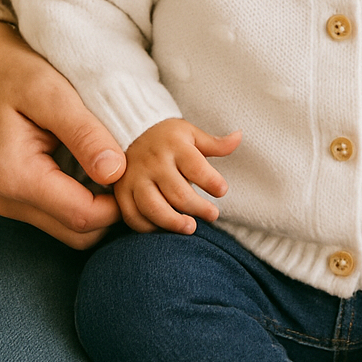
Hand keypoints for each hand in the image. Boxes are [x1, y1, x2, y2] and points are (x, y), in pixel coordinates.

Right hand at [0, 21, 126, 248]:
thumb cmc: (17, 75)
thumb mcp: (53, 93)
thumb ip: (84, 133)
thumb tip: (115, 172)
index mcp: (14, 176)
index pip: (83, 216)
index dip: (120, 201)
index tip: (143, 169)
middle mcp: (8, 200)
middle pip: (80, 233)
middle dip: (114, 209)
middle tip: (136, 168)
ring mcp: (11, 204)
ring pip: (73, 230)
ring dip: (102, 207)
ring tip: (119, 165)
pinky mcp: (19, 199)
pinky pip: (63, 215)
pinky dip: (87, 200)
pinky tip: (99, 168)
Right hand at [116, 118, 241, 233]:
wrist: (130, 132)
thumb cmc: (168, 137)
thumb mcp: (192, 134)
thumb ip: (215, 143)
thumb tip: (239, 136)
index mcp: (174, 146)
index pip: (196, 167)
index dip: (212, 182)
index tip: (222, 191)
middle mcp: (153, 163)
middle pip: (178, 192)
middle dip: (198, 208)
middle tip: (213, 215)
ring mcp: (135, 178)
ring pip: (154, 207)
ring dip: (173, 222)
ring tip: (191, 227)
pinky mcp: (122, 192)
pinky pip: (133, 216)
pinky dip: (148, 227)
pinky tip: (164, 229)